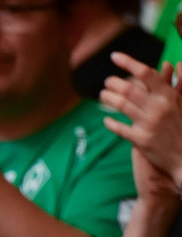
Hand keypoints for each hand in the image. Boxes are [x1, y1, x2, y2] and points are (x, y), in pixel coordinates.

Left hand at [102, 53, 181, 190]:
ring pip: (121, 105)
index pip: (146, 73)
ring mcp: (148, 124)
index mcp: (169, 95)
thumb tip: (175, 63)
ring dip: (108, 98)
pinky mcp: (140, 139)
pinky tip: (106, 119)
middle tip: (107, 81)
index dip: (128, 62)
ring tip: (103, 95)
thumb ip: (178, 83)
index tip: (114, 56)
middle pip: (128, 88)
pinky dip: (110, 122)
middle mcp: (158, 107)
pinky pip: (119, 128)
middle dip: (113, 82)